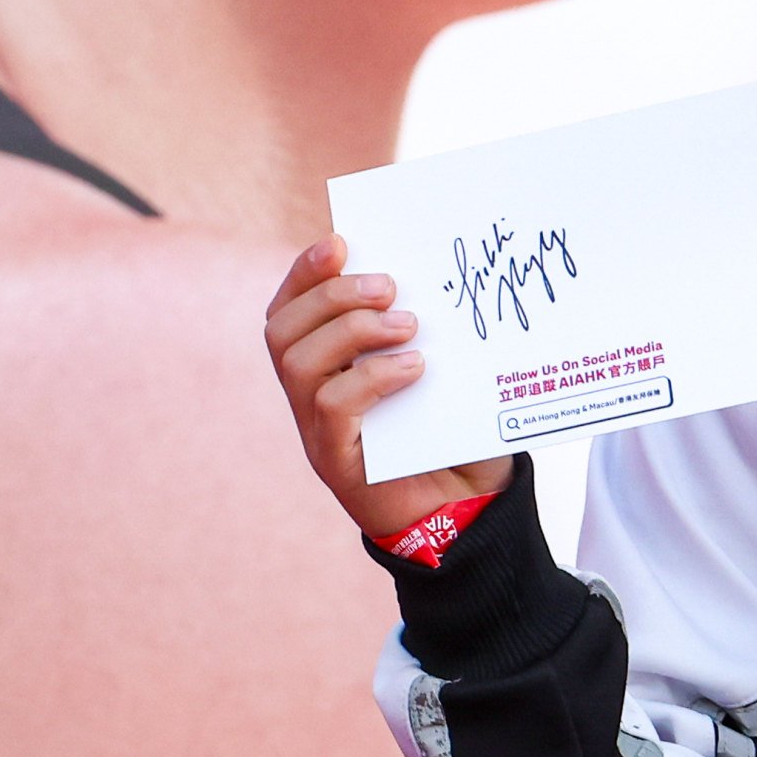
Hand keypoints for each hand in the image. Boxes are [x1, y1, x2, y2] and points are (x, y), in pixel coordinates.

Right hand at [266, 236, 508, 547]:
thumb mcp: (444, 373)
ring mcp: (317, 431)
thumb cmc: (459, 437)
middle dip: (331, 295)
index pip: (290, 308)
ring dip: (350, 330)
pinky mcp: (337, 463)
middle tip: (390, 287)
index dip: (306, 272)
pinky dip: (371, 376)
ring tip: (408, 326)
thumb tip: (440, 273)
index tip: (342, 242)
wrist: (475, 514)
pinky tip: (415, 369)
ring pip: (297, 363)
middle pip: (282, 329)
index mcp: (326, 367)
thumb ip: (431, 332)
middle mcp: (309, 397)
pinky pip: (332, 407)